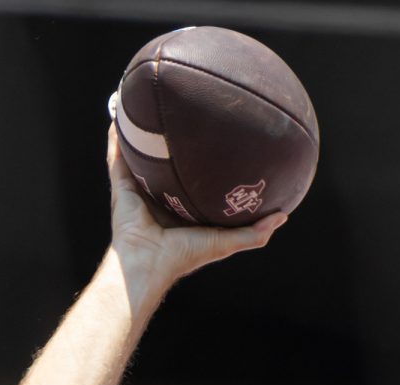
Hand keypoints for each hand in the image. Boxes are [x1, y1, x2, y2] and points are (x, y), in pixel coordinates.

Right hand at [106, 123, 284, 287]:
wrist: (149, 262)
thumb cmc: (185, 255)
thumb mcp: (226, 242)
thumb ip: (254, 233)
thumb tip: (283, 215)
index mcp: (182, 210)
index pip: (194, 183)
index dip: (204, 166)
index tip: (219, 143)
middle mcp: (160, 198)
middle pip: (167, 166)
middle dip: (174, 145)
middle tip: (185, 118)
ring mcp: (139, 191)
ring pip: (140, 158)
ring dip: (141, 135)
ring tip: (146, 107)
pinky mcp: (122, 187)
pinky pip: (117, 157)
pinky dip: (116, 138)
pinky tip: (119, 115)